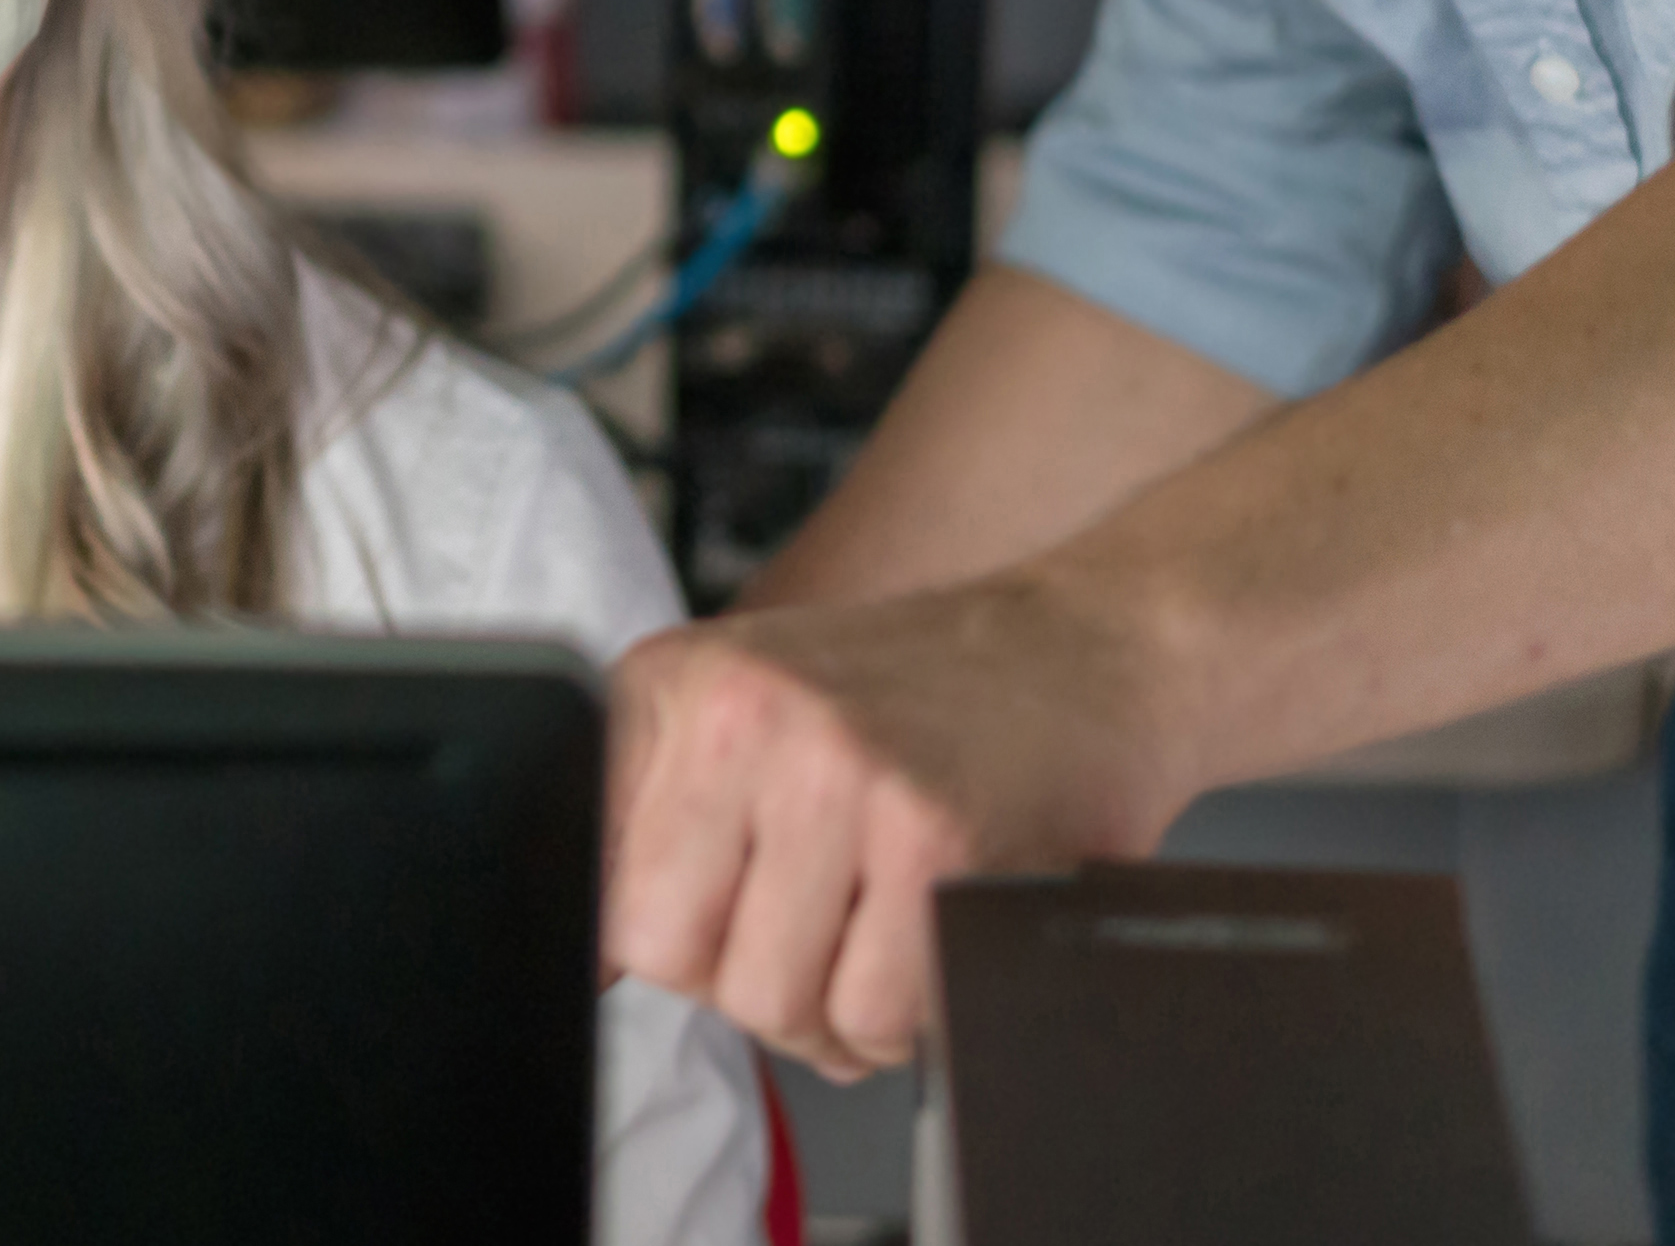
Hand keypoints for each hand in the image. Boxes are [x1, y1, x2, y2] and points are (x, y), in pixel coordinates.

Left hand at [601, 579, 1196, 1078]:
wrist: (1089, 648)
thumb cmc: (922, 697)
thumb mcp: (755, 713)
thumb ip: (661, 819)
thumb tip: (585, 961)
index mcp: (675, 683)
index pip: (591, 880)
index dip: (655, 940)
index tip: (705, 941)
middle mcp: (742, 713)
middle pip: (668, 955)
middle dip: (740, 985)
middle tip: (809, 943)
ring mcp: (837, 769)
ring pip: (768, 999)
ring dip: (827, 1016)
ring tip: (874, 945)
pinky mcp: (931, 834)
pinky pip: (871, 1014)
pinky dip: (900, 1025)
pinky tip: (924, 951)